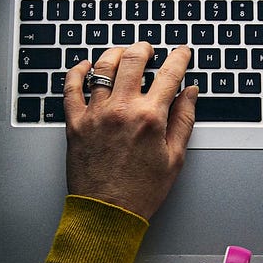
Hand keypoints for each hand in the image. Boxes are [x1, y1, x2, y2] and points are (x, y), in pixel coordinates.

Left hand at [62, 42, 198, 218]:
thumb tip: (190, 93)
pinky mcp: (74, 123)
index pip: (170, 74)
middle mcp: (122, 110)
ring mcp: (95, 114)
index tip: (182, 53)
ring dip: (115, 54)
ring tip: (122, 54)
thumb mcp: (174, 158)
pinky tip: (86, 66)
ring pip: (102, 67)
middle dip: (144, 48)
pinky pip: (71, 87)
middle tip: (149, 49)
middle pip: (133, 60)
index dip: (179, 57)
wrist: (107, 214)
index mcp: (150, 118)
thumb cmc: (141, 191)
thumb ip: (184, 120)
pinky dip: (78, 71)